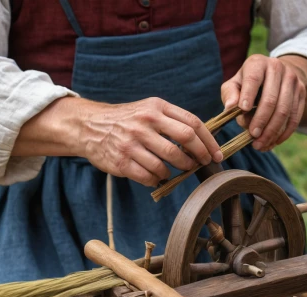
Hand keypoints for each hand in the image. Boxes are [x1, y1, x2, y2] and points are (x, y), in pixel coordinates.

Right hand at [13, 96, 222, 187]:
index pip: (192, 123)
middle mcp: (145, 123)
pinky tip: (156, 176)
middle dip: (198, 157)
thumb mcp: (149, 109)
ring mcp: (132, 143)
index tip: (217, 155)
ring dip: (177, 171)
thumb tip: (202, 140)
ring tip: (175, 170)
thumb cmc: (126, 120)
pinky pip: (149, 176)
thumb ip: (173, 120)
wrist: (89, 126)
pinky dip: (157, 179)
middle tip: (201, 164)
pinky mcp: (122, 162)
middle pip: (184, 142)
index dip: (208, 142)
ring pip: (167, 163)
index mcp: (156, 107)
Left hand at [221, 54, 306, 150]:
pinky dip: (284, 133)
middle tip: (253, 136)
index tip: (243, 110)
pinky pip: (295, 116)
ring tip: (260, 145)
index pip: (253, 79)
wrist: (273, 74)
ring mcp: (292, 79)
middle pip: (271, 99)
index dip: (248, 95)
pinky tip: (274, 142)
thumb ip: (230, 95)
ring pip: (284, 110)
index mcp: (257, 64)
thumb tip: (230, 107)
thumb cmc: (246, 84)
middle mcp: (277, 68)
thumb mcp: (234, 85)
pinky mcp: (301, 92)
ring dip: (272, 131)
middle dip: (261, 120)